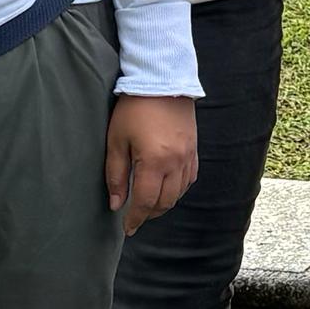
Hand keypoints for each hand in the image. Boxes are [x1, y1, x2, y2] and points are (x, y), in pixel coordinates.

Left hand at [105, 95, 198, 232]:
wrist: (162, 80)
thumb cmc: (134, 108)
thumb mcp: (116, 140)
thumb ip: (115, 175)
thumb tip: (116, 204)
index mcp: (154, 162)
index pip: (145, 202)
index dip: (135, 218)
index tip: (126, 228)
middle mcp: (175, 163)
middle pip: (165, 201)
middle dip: (149, 214)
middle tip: (135, 219)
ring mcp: (188, 156)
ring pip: (179, 192)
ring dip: (164, 203)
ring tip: (148, 206)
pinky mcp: (194, 149)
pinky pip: (190, 178)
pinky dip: (178, 189)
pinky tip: (167, 188)